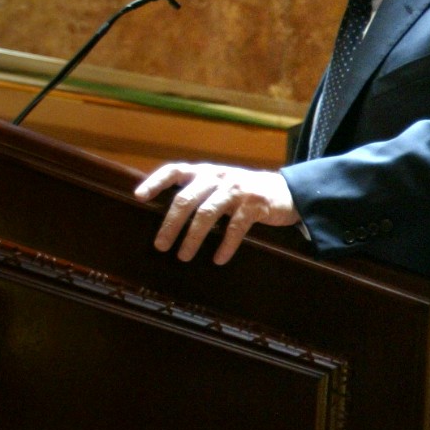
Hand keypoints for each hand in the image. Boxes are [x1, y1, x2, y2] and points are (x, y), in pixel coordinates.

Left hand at [135, 162, 299, 263]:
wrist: (290, 190)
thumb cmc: (247, 192)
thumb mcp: (222, 184)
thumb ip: (200, 191)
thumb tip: (169, 215)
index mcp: (206, 172)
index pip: (175, 170)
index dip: (156, 182)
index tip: (139, 196)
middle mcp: (218, 177)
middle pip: (186, 199)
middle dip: (170, 224)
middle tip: (160, 245)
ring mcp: (237, 189)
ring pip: (207, 213)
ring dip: (192, 237)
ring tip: (184, 256)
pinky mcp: (255, 203)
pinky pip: (236, 227)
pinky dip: (225, 245)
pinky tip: (218, 259)